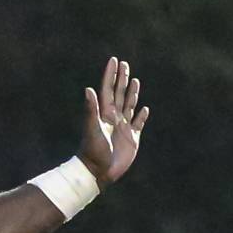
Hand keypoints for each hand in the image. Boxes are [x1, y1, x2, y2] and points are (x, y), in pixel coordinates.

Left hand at [79, 57, 149, 186]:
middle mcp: (114, 118)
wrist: (98, 172)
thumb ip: (91, 110)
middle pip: (120, 94)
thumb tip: (88, 89)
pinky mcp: (132, 139)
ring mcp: (123, 128)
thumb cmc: (93, 152)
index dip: (111, 75)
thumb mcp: (92, 129)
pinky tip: (144, 109)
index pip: (108, 89)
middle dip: (122, 79)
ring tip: (135, 81)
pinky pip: (138, 124)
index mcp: (105, 114)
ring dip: (132, 93)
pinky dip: (142, 116)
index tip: (114, 60)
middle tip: (125, 64)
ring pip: (129, 106)